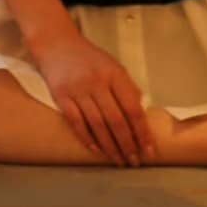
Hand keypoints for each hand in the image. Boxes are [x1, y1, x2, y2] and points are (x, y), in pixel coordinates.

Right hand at [30, 29, 155, 166]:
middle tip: (135, 161)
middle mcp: (98, 83)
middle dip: (128, 144)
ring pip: (97, 125)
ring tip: (119, 161)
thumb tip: (141, 112)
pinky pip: (76, 123)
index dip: (142, 131)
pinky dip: (87, 138)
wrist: (57, 45)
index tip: (149, 149)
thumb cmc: (90, 58)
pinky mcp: (61, 97)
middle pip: (116, 120)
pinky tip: (97, 150)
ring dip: (110, 146)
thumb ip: (127, 88)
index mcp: (115, 74)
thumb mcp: (113, 66)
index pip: (133, 108)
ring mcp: (78, 91)